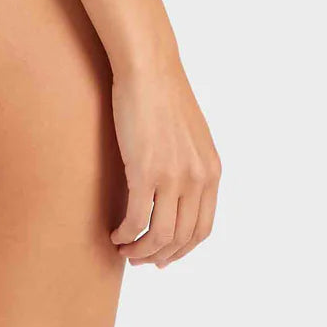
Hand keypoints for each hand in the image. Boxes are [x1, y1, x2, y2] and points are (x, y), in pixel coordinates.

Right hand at [109, 54, 220, 267]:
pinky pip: (137, 219)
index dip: (182, 249)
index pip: (202, 229)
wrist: (148, 66)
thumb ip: (190, 163)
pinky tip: (115, 233)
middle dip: (159, 256)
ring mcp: (173, 176)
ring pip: (160, 236)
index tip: (163, 256)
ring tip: (124, 250)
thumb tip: (177, 189)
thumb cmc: (163, 92)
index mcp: (211, 171)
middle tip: (139, 259)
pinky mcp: (145, 170)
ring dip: (140, 251)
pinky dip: (126, 234)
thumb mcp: (190, 134)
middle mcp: (197, 178)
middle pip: (182, 238)